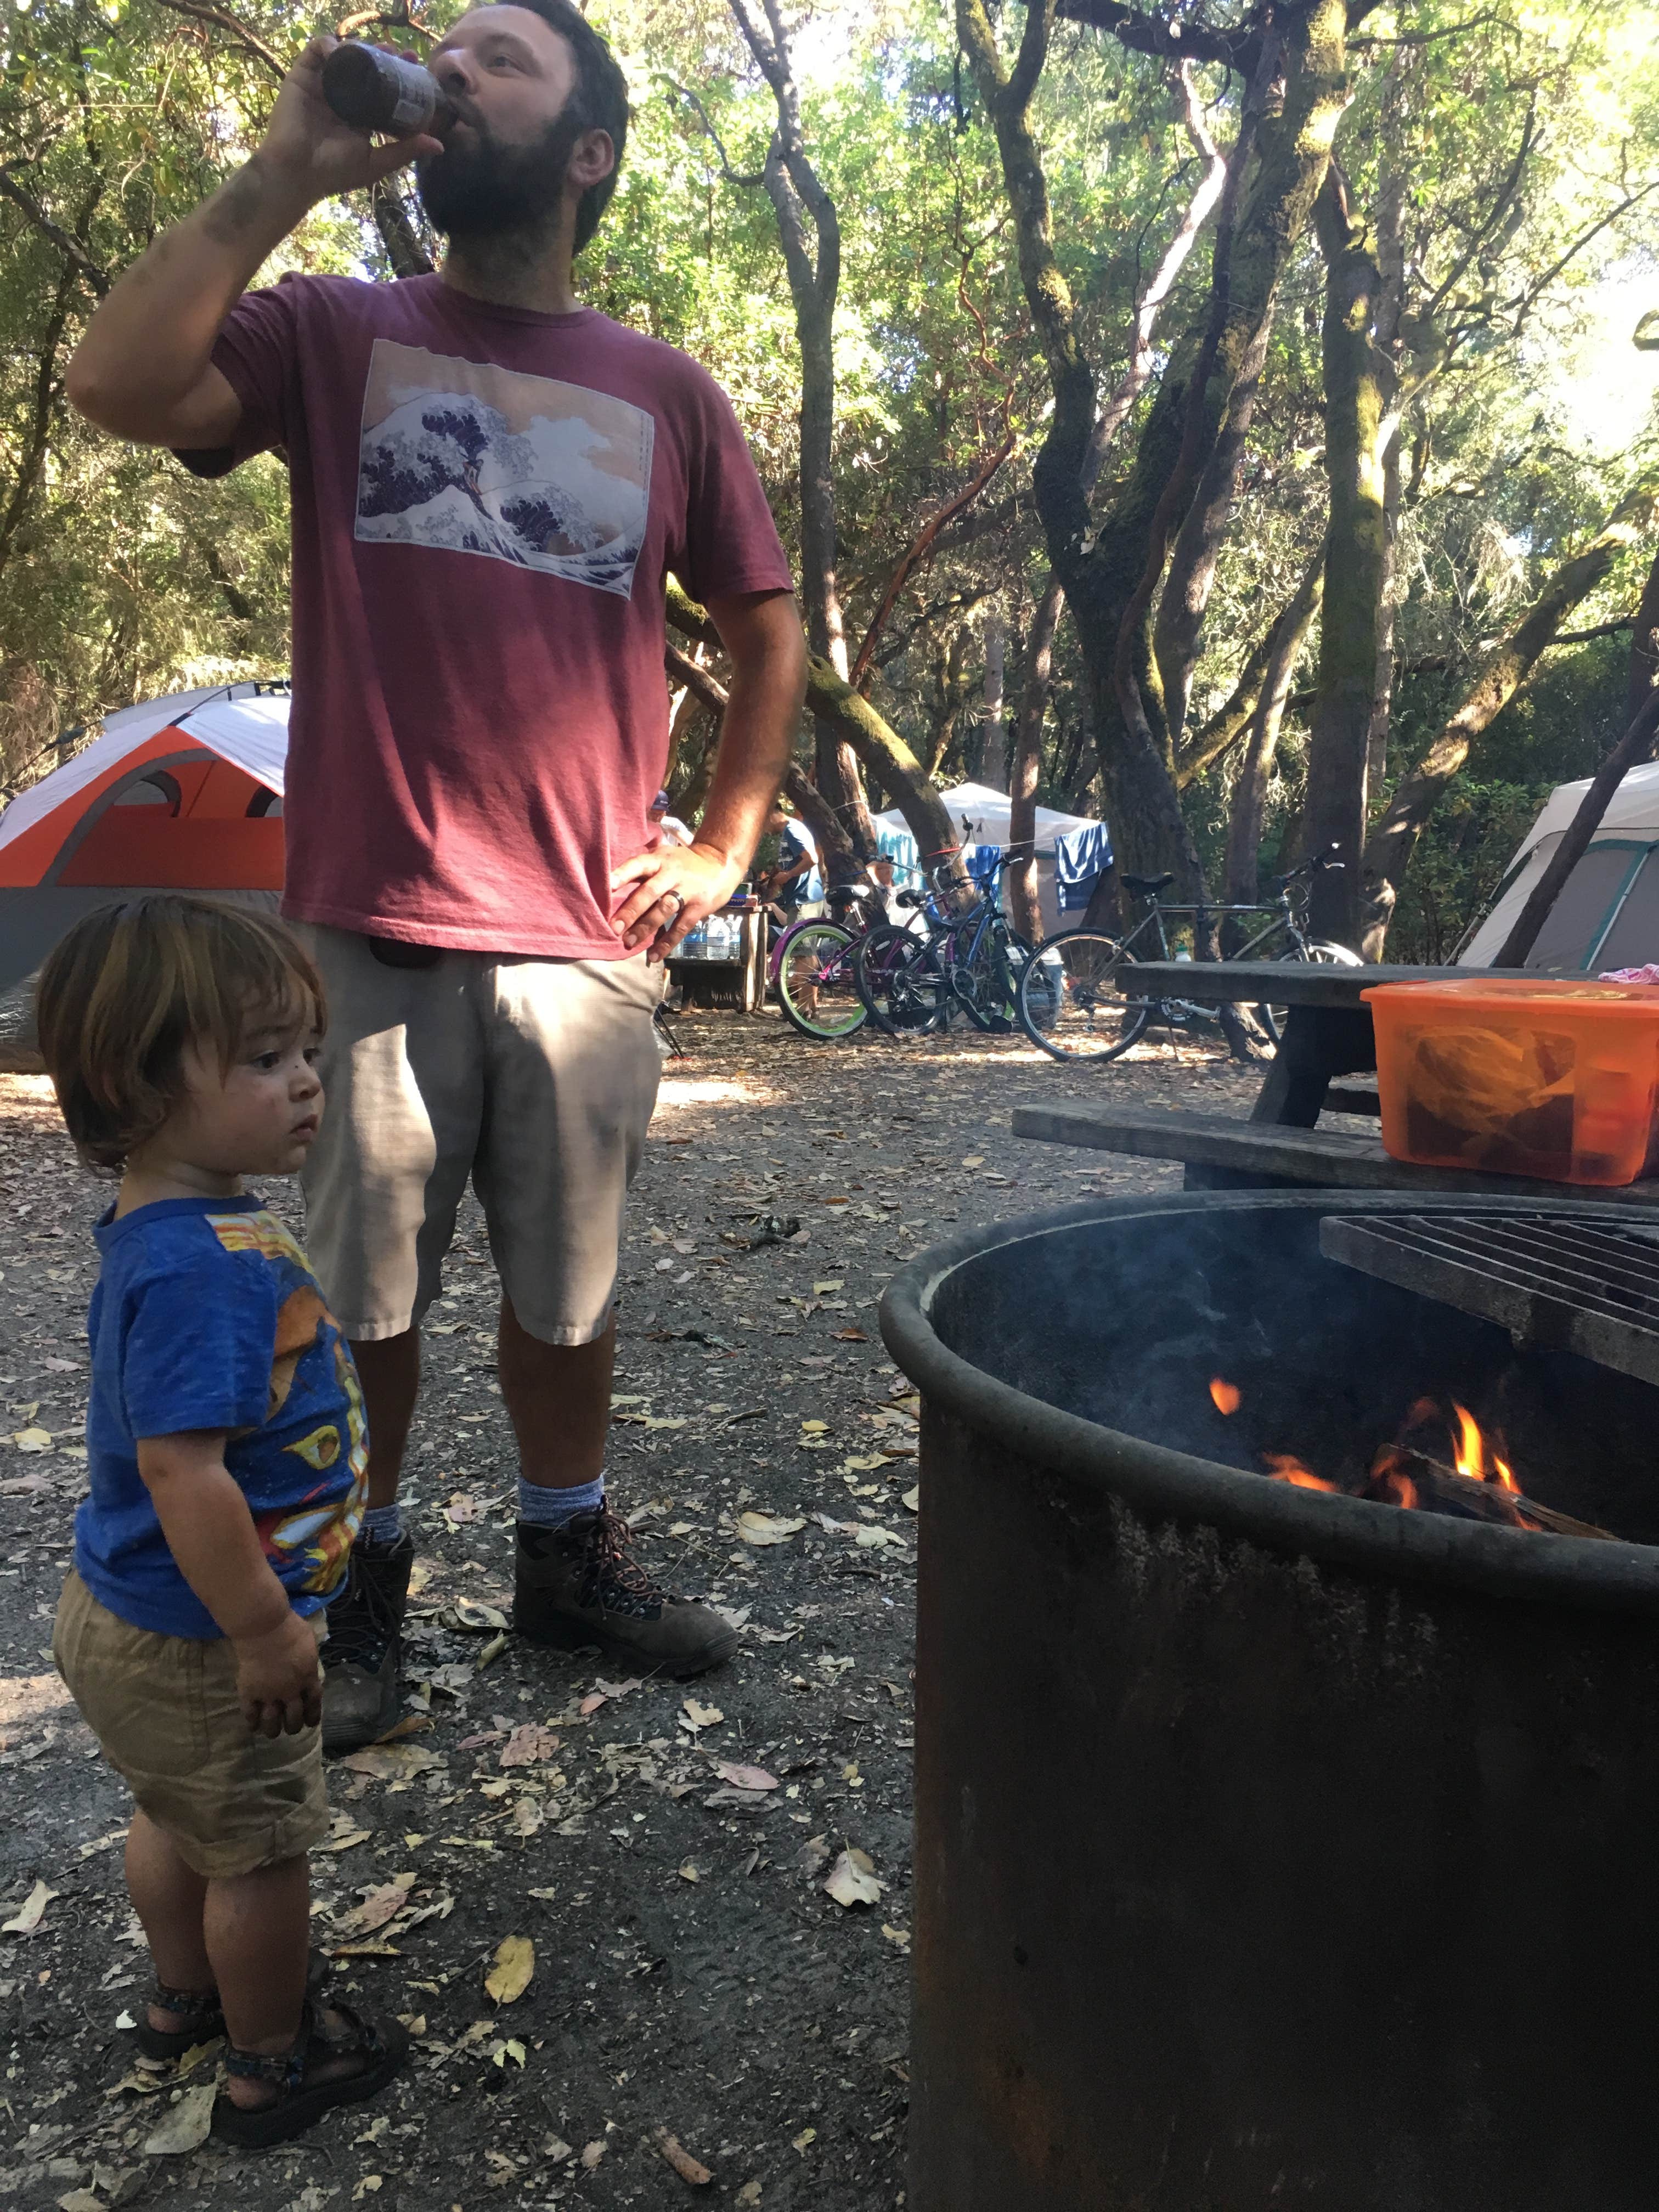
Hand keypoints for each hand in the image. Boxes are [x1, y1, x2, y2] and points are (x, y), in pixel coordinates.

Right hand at [232, 1611, 323, 1737]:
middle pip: (294, 1717)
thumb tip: (308, 1661)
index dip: (313, 1714)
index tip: (311, 1723)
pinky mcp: (249, 1692)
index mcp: (307, 1677)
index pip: (314, 1702)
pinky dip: (251, 1722)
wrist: (264, 1628)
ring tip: (272, 1733)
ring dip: (273, 1730)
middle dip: (294, 1726)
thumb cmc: (290, 1628)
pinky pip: (250, 1713)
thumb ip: (309, 1657)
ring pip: (272, 1722)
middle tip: (291, 1728)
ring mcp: (269, 1694)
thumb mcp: (309, 1641)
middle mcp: (290, 1691)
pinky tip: (253, 1726)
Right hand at [255, 35, 442, 209]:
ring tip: (378, 49)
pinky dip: (330, 44)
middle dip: (384, 56)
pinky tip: (344, 49)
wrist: (297, 174)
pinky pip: (316, 50)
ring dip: (361, 47)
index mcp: (360, 114)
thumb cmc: (334, 173)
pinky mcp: (302, 76)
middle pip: (365, 66)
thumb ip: (404, 151)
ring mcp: (322, 84)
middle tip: (401, 54)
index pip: (382, 87)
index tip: (416, 66)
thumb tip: (439, 145)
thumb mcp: (376, 162)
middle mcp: (343, 96)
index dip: (399, 74)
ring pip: (344, 55)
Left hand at [609, 842, 744, 961]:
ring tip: (629, 942)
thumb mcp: (662, 858)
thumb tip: (609, 888)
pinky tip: (654, 955)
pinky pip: (681, 927)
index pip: (638, 864)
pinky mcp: (699, 907)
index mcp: (658, 860)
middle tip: (614, 927)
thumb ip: (641, 871)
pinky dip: (667, 942)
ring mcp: (687, 890)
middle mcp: (671, 873)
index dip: (623, 874)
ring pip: (664, 909)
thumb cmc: (682, 863)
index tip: (608, 885)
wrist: (720, 864)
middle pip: (649, 892)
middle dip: (631, 910)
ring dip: (646, 927)